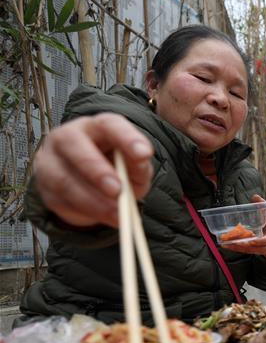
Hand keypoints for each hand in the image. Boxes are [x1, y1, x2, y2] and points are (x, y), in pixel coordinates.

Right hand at [32, 113, 154, 227]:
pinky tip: (105, 218)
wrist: (89, 183)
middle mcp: (68, 136)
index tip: (144, 154)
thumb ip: (139, 166)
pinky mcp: (45, 186)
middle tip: (118, 190)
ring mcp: (50, 160)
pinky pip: (61, 200)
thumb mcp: (134, 166)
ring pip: (64, 179)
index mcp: (97, 127)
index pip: (109, 124)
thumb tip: (140, 165)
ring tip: (118, 215)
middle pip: (74, 146)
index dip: (126, 138)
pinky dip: (85, 212)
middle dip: (97, 170)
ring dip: (93, 200)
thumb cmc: (116, 167)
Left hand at [222, 195, 265, 258]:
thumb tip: (254, 196)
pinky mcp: (256, 252)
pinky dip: (236, 249)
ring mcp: (262, 250)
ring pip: (249, 251)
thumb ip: (264, 206)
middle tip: (233, 241)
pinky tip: (227, 245)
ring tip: (225, 243)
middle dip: (244, 245)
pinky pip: (246, 252)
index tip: (252, 240)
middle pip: (256, 247)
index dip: (261, 241)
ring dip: (237, 248)